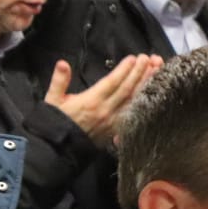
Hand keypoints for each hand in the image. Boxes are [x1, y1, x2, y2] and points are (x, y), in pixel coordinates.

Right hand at [45, 55, 161, 145]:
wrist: (56, 150)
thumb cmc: (55, 123)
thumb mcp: (52, 100)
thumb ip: (59, 81)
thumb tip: (62, 63)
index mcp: (91, 101)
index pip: (113, 82)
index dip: (124, 69)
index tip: (134, 58)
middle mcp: (105, 111)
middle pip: (127, 89)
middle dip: (139, 72)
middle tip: (148, 58)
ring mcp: (112, 122)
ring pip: (133, 101)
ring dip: (145, 85)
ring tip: (155, 70)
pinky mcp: (115, 132)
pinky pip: (132, 114)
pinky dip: (142, 103)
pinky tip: (150, 94)